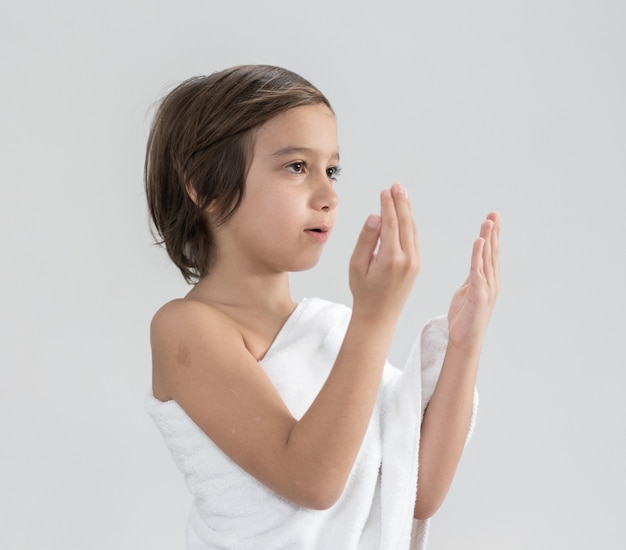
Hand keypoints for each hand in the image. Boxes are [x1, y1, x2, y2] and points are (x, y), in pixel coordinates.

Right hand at [349, 183, 419, 321]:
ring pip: (412, 230)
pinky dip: (410, 224)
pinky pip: (414, 239)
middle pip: (406, 223)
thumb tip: (375, 217)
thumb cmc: (364, 292)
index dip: (388, 205)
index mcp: (391, 258)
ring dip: (407, 211)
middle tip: (397, 186)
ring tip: (401, 194)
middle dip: (401, 203)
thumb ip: (366, 239)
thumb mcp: (357, 266)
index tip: (385, 191)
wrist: (378, 317)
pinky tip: (405, 215)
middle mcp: (407, 259)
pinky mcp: (416, 265)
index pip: (391, 224)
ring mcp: (415, 262)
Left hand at [447, 212, 499, 352]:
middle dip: (493, 232)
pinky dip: (478, 255)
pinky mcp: (478, 294)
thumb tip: (473, 269)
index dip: (492, 236)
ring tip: (488, 222)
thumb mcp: (467, 292)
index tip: (492, 218)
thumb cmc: (464, 318)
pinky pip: (477, 271)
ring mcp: (486, 288)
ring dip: (487, 239)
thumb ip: (472, 279)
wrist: (464, 341)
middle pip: (492, 252)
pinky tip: (479, 242)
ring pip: (487, 258)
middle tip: (494, 213)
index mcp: (487, 280)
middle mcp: (491, 282)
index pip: (490, 254)